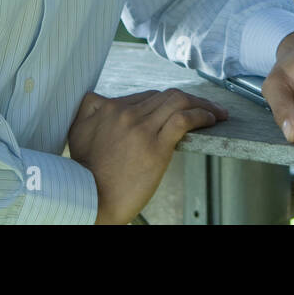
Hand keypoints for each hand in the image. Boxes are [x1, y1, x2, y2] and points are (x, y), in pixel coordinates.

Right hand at [66, 88, 228, 224]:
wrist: (89, 198)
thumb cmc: (84, 172)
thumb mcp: (78, 131)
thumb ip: (89, 109)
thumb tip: (100, 99)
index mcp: (110, 108)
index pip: (149, 96)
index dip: (169, 101)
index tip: (181, 108)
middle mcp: (126, 113)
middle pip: (166, 96)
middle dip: (191, 99)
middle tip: (206, 106)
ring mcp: (142, 129)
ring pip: (178, 102)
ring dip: (202, 104)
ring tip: (216, 112)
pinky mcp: (156, 148)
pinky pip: (184, 120)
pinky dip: (201, 115)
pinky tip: (211, 119)